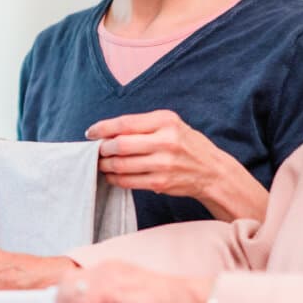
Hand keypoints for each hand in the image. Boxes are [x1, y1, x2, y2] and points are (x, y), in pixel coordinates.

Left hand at [56, 260, 211, 302]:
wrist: (178, 297)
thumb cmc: (158, 301)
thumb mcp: (126, 294)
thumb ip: (108, 299)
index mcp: (107, 268)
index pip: (72, 280)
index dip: (64, 302)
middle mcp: (104, 268)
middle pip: (67, 287)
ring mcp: (108, 277)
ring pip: (73, 297)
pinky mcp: (113, 289)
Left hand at [86, 110, 267, 222]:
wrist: (211, 171)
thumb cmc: (187, 145)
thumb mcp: (171, 125)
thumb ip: (143, 126)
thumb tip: (108, 132)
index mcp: (166, 121)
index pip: (125, 123)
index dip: (103, 128)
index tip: (91, 133)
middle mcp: (166, 141)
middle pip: (120, 145)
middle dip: (103, 149)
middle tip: (97, 151)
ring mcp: (164, 163)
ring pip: (121, 165)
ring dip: (106, 165)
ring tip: (102, 163)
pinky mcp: (161, 182)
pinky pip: (129, 181)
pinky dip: (115, 179)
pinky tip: (112, 176)